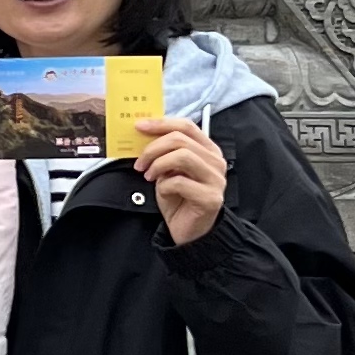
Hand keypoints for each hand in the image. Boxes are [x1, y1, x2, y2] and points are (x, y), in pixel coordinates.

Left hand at [135, 115, 226, 248]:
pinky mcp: (210, 198)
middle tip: (140, 162)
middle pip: (180, 140)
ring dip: (158, 165)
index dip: (161, 123)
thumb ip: (163, 152)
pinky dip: (164, 185)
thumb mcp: (168, 169)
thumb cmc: (178, 198)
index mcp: (207, 149)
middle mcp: (215, 161)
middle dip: (153, 148)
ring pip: (182, 156)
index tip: (139, 126)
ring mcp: (215, 179)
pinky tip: (162, 192)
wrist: (187, 231)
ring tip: (149, 176)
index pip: (186, 126)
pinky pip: (179, 182)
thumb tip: (143, 134)